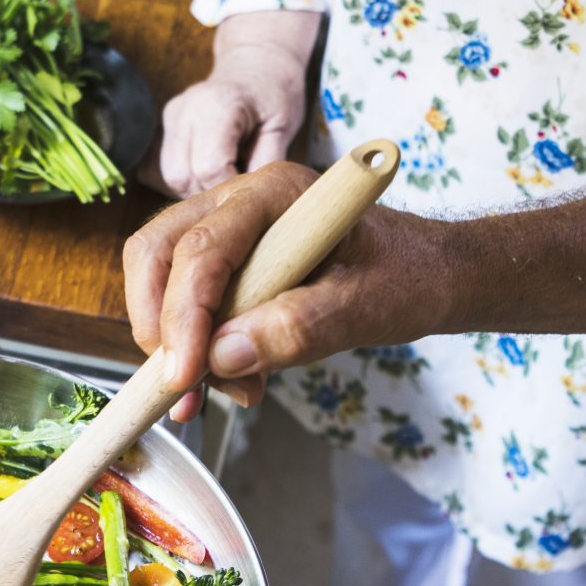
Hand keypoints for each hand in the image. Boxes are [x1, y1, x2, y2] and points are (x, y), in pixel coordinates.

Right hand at [122, 160, 447, 419]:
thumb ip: (299, 328)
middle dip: (158, 323)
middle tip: (181, 387)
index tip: (185, 375)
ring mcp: (228, 226)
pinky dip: (190, 344)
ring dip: (171, 340)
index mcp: (277, 192)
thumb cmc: (406, 277)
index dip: (185, 315)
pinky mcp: (227, 260)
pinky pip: (183, 297)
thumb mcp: (365, 309)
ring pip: (160, 273)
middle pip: (158, 250)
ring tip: (218, 392)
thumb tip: (224, 356)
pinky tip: (227, 380)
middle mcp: (240, 199)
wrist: (427, 274)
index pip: (205, 248)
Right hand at [155, 10, 319, 196]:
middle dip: (212, 191)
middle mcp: (186, 109)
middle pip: (184, 177)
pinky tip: (217, 167)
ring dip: (199, 187)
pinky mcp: (169, 122)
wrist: (257, 62)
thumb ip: (266, 163)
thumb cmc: (275, 92)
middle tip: (240, 187)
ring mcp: (174, 115)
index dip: (230, 187)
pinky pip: (172, 166)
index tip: (250, 190)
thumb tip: (252, 199)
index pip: (209, 169)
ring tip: (229, 176)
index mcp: (217, 106)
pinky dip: (192, 176)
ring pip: (173, 176)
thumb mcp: (282, 127)